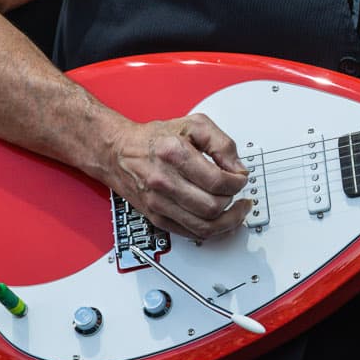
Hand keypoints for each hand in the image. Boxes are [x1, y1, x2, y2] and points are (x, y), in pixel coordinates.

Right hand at [101, 113, 250, 240]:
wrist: (118, 152)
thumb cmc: (155, 138)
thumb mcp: (194, 125)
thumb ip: (221, 143)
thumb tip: (238, 168)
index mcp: (174, 154)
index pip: (217, 181)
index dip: (237, 182)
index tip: (241, 178)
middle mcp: (164, 181)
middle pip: (212, 206)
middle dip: (233, 201)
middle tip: (238, 192)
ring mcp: (159, 203)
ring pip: (203, 227)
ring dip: (228, 222)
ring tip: (237, 211)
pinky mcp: (156, 217)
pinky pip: (190, 234)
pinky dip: (211, 231)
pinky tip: (220, 221)